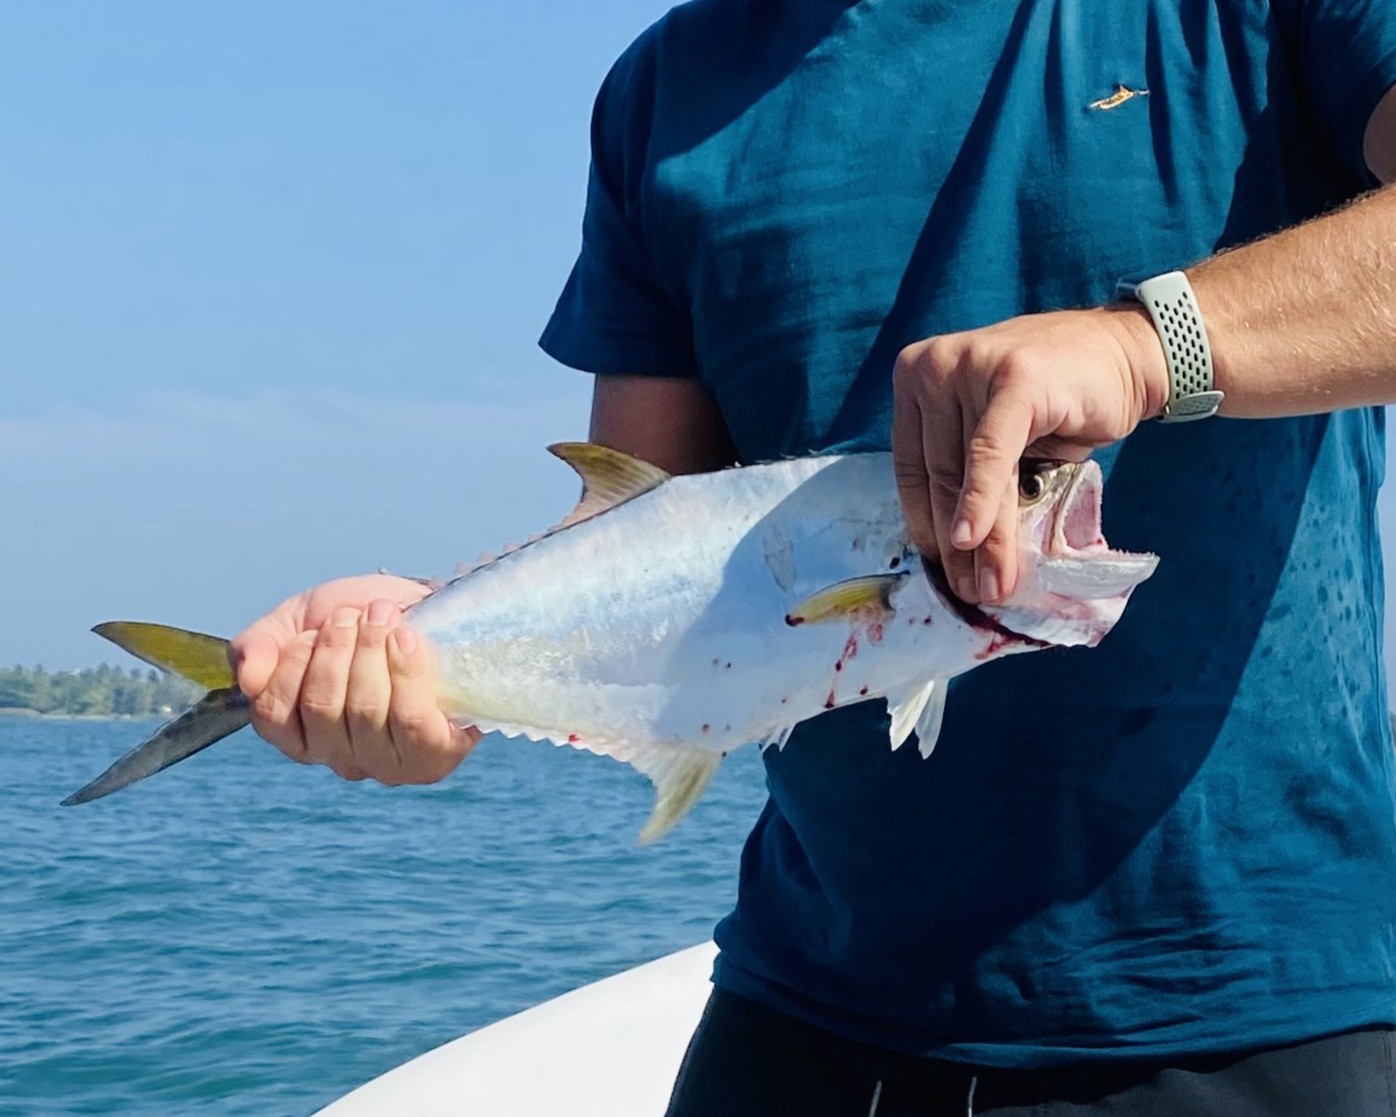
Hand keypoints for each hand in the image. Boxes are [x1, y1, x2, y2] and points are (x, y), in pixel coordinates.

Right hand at [230, 573, 479, 783]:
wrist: (429, 608)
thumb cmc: (361, 620)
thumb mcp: (299, 620)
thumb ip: (260, 645)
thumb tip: (248, 679)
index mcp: (300, 734)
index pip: (273, 714)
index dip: (292, 664)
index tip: (314, 630)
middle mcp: (339, 758)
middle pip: (323, 709)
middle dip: (338, 648)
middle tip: (355, 616)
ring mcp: (387, 763)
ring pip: (366, 711)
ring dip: (372, 650)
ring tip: (384, 617)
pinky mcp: (434, 756)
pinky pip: (412, 722)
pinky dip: (407, 671)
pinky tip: (407, 639)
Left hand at [892, 306, 1167, 603]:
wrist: (1126, 355)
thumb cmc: (1058, 402)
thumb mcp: (999, 440)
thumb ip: (969, 475)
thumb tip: (953, 552)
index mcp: (916, 375)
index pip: (912, 464)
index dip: (925, 522)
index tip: (941, 568)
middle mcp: (934, 365)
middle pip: (939, 473)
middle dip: (954, 543)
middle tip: (968, 590)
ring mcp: (971, 366)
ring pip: (967, 472)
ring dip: (981, 538)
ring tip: (989, 586)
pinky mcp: (1012, 381)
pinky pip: (990, 455)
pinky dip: (984, 501)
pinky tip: (976, 541)